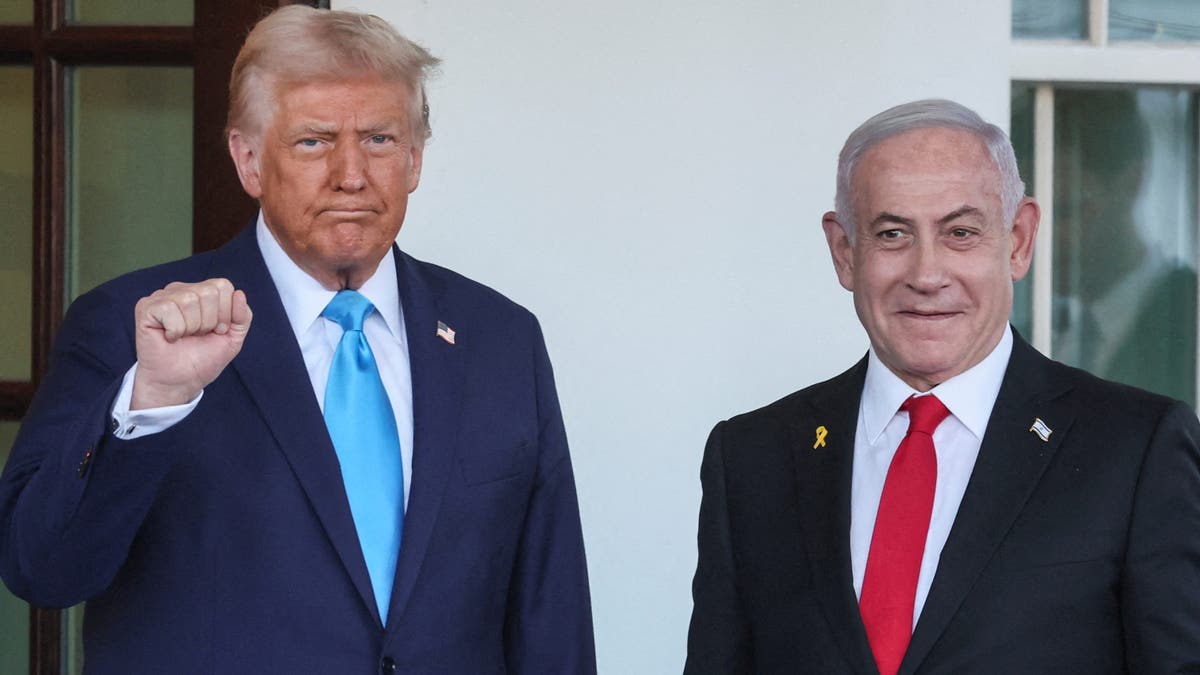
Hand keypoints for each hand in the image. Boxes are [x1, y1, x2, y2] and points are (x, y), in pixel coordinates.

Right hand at [131, 279, 251, 409]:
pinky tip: (169, 337)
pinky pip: (169, 309)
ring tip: (183, 337)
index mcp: (202, 292)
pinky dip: (175, 330)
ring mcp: (162, 297)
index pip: (223, 286)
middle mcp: (182, 290)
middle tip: (197, 336)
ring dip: (191, 327)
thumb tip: (239, 294)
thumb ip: (243, 317)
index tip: (216, 331)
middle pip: (209, 292)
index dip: (225, 313)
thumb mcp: (232, 338)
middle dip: (209, 321)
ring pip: (189, 299)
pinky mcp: (146, 307)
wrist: (178, 382)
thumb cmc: (201, 360)